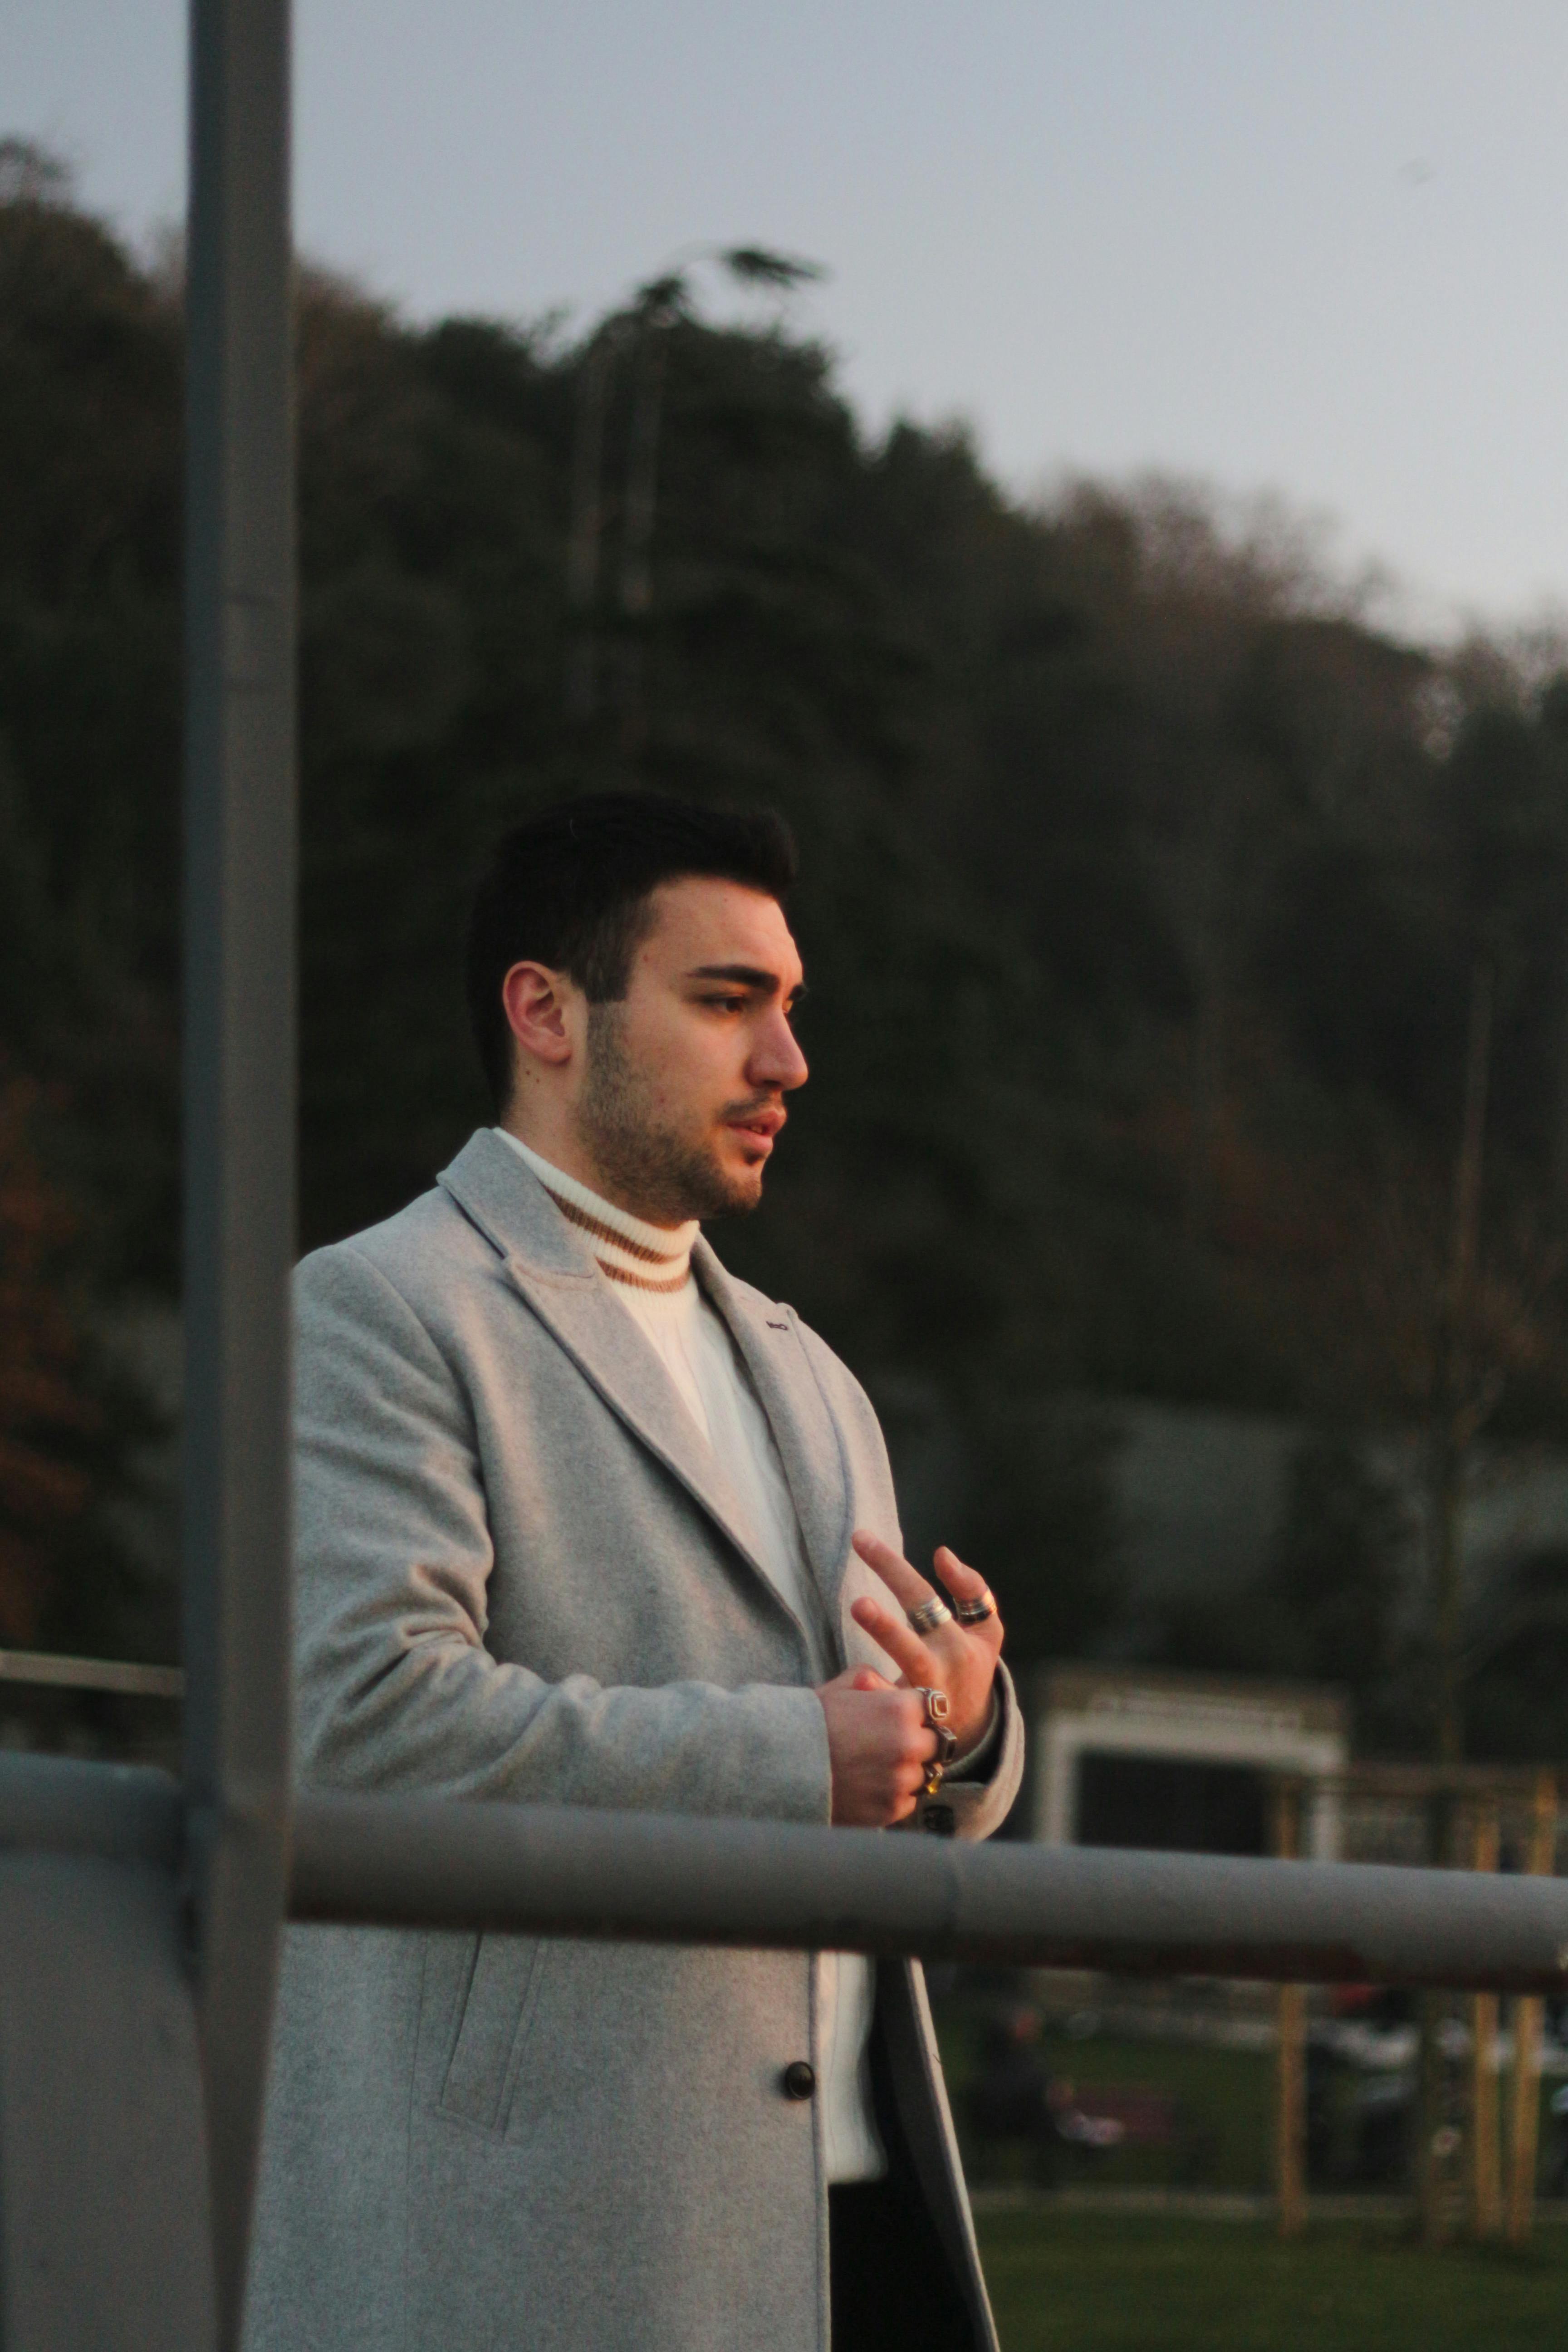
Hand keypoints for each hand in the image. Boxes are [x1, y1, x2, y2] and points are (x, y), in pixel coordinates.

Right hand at [817, 1666, 937, 1826]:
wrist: (784, 1765)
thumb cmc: (812, 1721)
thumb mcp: (842, 1685)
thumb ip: (875, 1680)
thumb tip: (893, 1689)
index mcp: (901, 1709)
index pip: (934, 1707)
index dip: (920, 1712)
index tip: (910, 1717)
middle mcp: (908, 1745)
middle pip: (937, 1744)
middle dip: (920, 1742)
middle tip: (894, 1744)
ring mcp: (901, 1780)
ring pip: (924, 1775)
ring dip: (908, 1771)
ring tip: (878, 1768)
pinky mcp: (891, 1809)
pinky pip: (908, 1801)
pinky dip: (895, 1795)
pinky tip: (870, 1786)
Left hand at [847, 1531, 1003, 1752]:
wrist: (971, 1728)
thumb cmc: (971, 1663)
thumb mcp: (986, 1629)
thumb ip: (970, 1588)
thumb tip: (941, 1553)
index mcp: (955, 1641)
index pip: (920, 1597)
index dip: (891, 1568)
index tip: (860, 1539)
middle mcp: (939, 1669)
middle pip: (909, 1646)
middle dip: (884, 1627)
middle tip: (858, 1604)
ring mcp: (923, 1701)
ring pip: (898, 1691)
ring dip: (874, 1672)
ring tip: (856, 1650)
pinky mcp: (908, 1725)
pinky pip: (888, 1715)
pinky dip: (875, 1700)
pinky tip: (858, 1685)